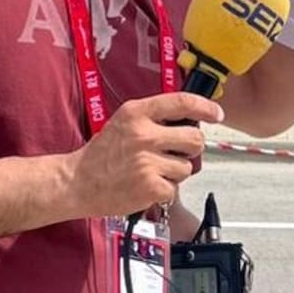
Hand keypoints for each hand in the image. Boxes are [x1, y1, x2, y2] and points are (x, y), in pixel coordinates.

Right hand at [68, 92, 221, 216]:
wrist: (77, 182)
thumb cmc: (103, 153)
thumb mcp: (125, 121)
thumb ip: (154, 117)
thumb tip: (191, 120)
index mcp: (137, 113)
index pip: (181, 102)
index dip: (205, 107)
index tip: (216, 114)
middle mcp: (144, 135)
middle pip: (194, 139)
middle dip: (190, 147)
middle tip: (175, 152)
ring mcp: (148, 162)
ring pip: (186, 166)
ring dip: (174, 171)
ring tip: (151, 171)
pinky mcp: (150, 187)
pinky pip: (175, 188)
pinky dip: (164, 190)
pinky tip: (146, 186)